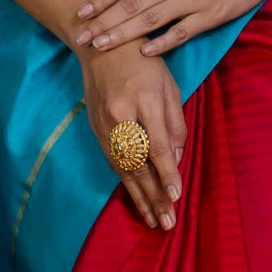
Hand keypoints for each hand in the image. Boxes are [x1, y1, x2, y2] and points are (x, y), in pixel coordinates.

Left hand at [73, 0, 271, 57]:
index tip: (82, 11)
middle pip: (132, 3)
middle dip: (103, 21)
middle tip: (81, 37)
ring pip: (151, 19)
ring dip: (123, 34)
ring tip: (101, 46)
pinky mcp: (212, 15)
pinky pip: (181, 32)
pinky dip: (161, 43)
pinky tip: (143, 53)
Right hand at [79, 47, 186, 231]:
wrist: (102, 49)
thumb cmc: (144, 64)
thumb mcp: (169, 86)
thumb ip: (175, 123)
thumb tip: (175, 158)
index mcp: (144, 100)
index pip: (156, 146)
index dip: (167, 174)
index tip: (176, 196)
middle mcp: (121, 115)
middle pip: (138, 164)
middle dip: (154, 196)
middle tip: (166, 222)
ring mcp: (104, 125)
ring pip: (123, 168)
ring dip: (139, 197)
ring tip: (152, 220)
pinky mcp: (96, 130)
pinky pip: (113, 162)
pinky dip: (125, 183)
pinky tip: (136, 198)